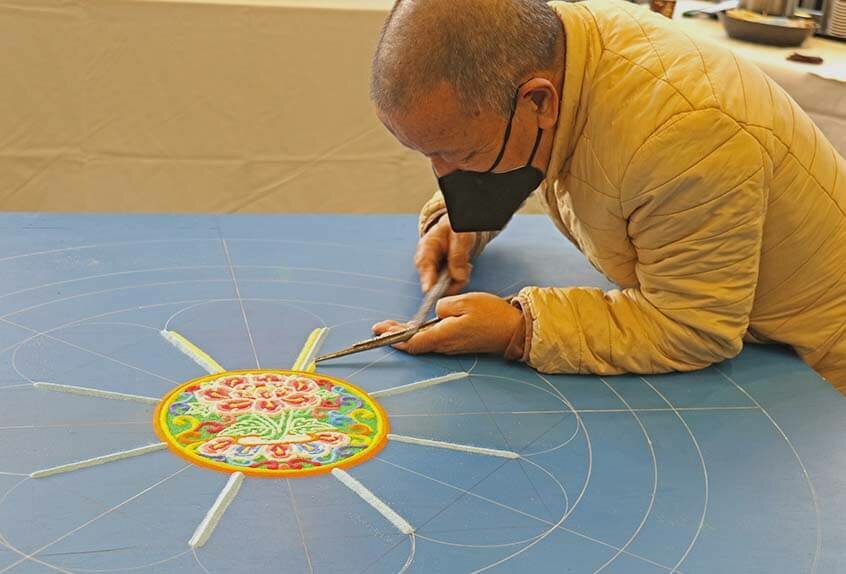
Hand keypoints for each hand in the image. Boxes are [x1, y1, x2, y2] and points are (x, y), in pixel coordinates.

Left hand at [372, 292, 523, 355]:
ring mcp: (452, 346)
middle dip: (395, 335)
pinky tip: (416, 329)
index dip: (394, 336)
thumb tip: (435, 312)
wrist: (513, 329)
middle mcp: (445, 345)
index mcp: (444, 335)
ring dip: (406, 334)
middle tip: (379, 328)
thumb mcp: (465, 301)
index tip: (380, 331)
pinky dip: (420, 334)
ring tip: (391, 327)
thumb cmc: (492, 315)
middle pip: (414, 343)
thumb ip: (443, 306)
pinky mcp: (458, 343)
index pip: (412, 340)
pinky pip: (433, 340)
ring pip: (423, 342)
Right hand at [416, 215, 475, 294]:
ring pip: (441, 287)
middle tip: (467, 269)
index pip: (424, 268)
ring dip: (457, 281)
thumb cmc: (455, 228)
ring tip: (467, 265)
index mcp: (426, 248)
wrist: (454, 227)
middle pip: (432, 283)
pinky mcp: (438, 275)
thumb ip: (458, 255)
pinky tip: (463, 268)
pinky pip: (447, 285)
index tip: (433, 292)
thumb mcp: (460, 236)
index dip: (428, 282)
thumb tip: (458, 277)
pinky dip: (458, 280)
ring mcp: (431, 269)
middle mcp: (425, 261)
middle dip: (452, 282)